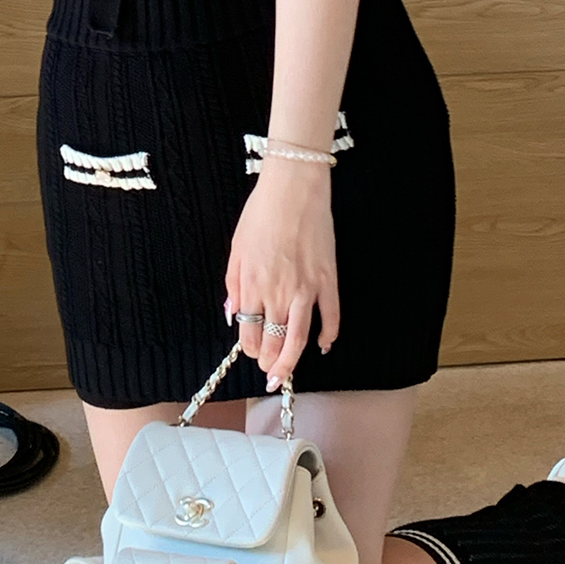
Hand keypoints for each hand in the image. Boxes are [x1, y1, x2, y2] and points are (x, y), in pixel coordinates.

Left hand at [225, 161, 339, 388]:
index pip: (249, 333)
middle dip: (269, 361)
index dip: (249, 349)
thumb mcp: (236, 249)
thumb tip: (232, 315)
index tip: (251, 353)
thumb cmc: (261, 214)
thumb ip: (234, 285)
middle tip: (268, 371)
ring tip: (285, 374)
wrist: (293, 190)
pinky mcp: (328, 280)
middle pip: (273, 342)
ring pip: (300, 338)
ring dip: (291, 360)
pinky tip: (325, 347)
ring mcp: (307, 290)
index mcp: (253, 286)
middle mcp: (279, 294)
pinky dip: (330, 336)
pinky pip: (331, 317)